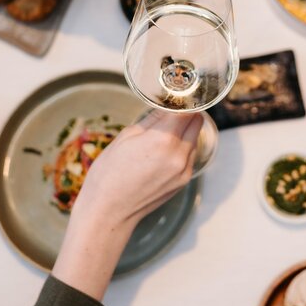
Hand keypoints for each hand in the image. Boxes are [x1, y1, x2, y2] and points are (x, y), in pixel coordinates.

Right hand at [71, 110, 201, 227]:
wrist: (108, 212)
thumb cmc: (109, 174)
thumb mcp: (126, 137)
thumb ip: (152, 120)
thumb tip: (167, 105)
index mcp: (163, 140)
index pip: (188, 109)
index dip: (183, 98)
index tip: (176, 93)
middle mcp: (179, 155)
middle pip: (197, 122)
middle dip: (186, 113)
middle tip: (169, 110)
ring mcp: (184, 171)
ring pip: (195, 138)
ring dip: (184, 131)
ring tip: (162, 133)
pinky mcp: (184, 181)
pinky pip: (190, 155)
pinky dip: (182, 147)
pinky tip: (162, 151)